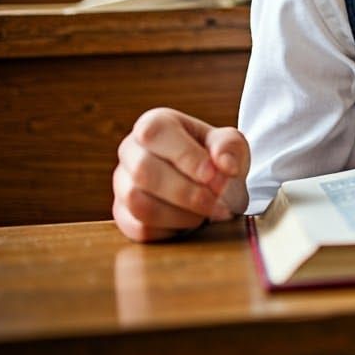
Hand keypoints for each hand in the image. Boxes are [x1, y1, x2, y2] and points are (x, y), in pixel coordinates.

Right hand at [112, 107, 249, 242]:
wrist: (211, 186)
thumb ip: (229, 147)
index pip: (155, 133)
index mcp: (155, 124)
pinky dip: (172, 230)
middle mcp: (131, 151)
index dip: (184, 156)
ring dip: (181, 214)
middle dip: (187, 192)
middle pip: (144, 171)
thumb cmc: (216, 159)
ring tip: (209, 211)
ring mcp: (123, 184)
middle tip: (218, 202)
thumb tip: (225, 165)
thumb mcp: (231, 144)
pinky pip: (140, 228)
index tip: (212, 175)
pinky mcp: (123, 215)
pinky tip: (193, 221)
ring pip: (139, 203)